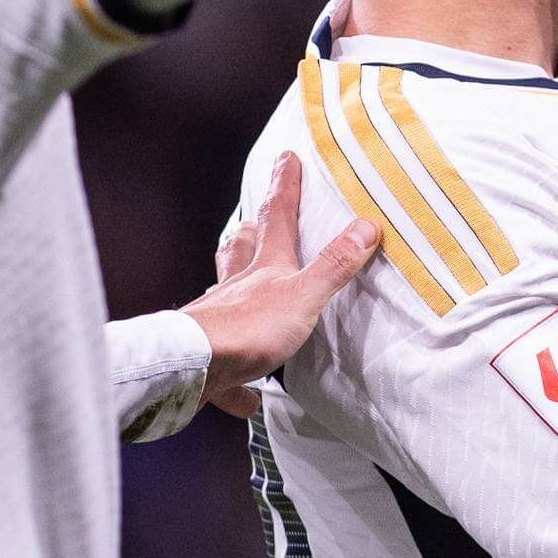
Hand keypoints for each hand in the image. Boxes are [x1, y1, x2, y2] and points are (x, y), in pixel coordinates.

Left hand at [192, 154, 379, 418]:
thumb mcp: (303, 296)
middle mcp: (237, 288)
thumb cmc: (247, 329)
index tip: (286, 159)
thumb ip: (333, 266)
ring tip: (241, 284)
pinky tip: (247, 399)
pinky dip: (237, 384)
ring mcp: (217, 320)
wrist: (192, 369)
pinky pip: (227, 372)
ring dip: (234, 288)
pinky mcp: (209, 360)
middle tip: (253, 219)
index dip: (285, 187)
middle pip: (242, 251)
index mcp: (264, 268)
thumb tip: (366, 226)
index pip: (277, 218)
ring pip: (225, 296)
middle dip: (250, 232)